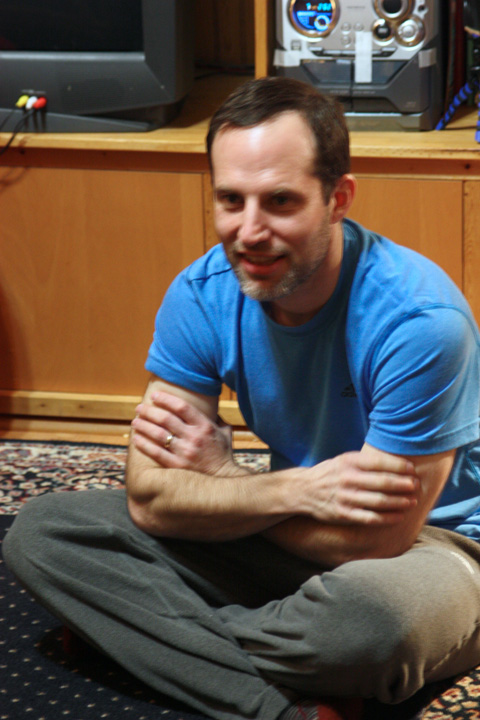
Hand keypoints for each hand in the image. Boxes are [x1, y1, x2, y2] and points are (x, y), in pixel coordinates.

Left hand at [131, 391, 237, 474]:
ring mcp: (184, 452)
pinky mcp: (177, 466)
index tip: (154, 395)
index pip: (181, 406)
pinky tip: (136, 439)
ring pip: (158, 434)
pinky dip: (144, 444)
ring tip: (135, 422)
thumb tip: (209, 406)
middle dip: (149, 411)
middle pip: (166, 419)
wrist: (224, 480)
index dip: (165, 399)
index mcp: (204, 426)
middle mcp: (194, 437)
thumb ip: (216, 418)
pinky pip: (156, 453)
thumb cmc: (223, 454)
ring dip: (144, 426)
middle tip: (139, 408)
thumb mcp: (224, 432)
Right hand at [293, 449, 418, 525]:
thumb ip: (365, 461)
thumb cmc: (330, 474)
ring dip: (400, 502)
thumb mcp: (343, 460)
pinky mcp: (344, 514)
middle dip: (404, 485)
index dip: (399, 466)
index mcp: (349, 462)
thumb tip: (396, 462)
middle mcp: (347, 479)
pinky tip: (399, 516)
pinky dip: (388, 518)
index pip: (380, 463)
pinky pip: (371, 518)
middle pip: (383, 483)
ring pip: (380, 501)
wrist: (302, 490)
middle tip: (417, 486)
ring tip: (412, 501)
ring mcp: (345, 498)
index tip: (413, 470)